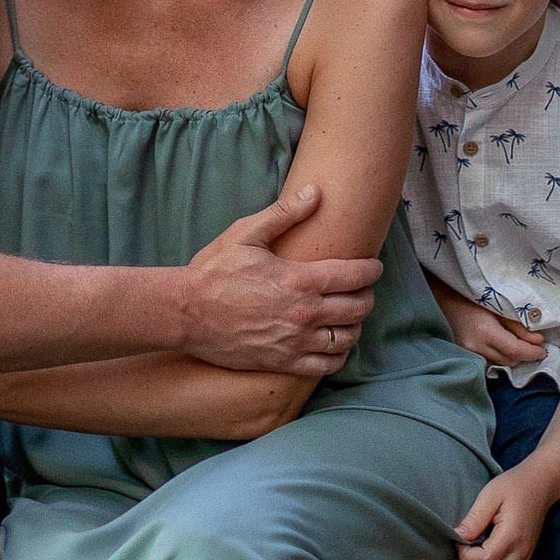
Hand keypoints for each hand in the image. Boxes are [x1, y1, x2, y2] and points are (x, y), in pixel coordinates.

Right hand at [177, 183, 382, 377]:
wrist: (185, 313)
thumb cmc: (213, 271)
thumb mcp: (245, 234)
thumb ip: (284, 213)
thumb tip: (315, 193)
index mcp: (299, 279)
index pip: (354, 275)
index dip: (371, 270)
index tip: (374, 267)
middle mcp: (304, 313)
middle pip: (358, 308)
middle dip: (367, 297)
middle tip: (363, 290)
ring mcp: (295, 342)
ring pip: (347, 338)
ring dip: (355, 326)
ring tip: (350, 316)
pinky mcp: (283, 363)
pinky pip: (326, 365)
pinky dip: (338, 355)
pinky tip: (334, 345)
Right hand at [427, 278, 549, 368]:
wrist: (439, 297)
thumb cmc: (468, 295)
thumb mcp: (496, 305)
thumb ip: (517, 325)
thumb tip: (538, 340)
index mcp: (484, 331)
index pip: (515, 350)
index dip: (532, 352)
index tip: (543, 350)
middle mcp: (474, 346)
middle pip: (508, 360)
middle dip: (524, 355)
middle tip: (535, 346)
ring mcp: (467, 353)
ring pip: (499, 363)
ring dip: (512, 357)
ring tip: (520, 345)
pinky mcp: (463, 355)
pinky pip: (487, 361)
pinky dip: (498, 356)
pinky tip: (502, 347)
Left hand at [454, 466, 547, 559]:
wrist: (541, 485)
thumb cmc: (514, 486)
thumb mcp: (490, 494)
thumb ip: (474, 518)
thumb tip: (457, 536)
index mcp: (511, 534)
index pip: (485, 559)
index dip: (465, 556)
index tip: (458, 541)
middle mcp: (521, 551)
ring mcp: (525, 557)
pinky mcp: (525, 558)